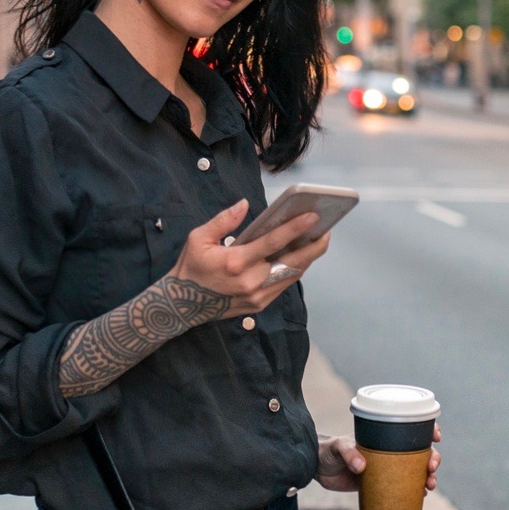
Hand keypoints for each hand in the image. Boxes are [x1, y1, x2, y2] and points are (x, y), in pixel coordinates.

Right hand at [170, 199, 332, 317]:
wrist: (181, 305)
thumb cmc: (190, 267)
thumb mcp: (198, 238)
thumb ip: (223, 220)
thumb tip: (244, 204)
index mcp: (235, 262)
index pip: (273, 243)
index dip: (295, 229)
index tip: (313, 217)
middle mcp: (250, 282)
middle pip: (292, 263)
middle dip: (314, 247)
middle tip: (327, 231)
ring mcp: (256, 296)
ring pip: (291, 276)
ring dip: (307, 258)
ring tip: (317, 240)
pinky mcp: (259, 305)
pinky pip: (283, 285)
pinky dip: (294, 270)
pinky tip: (301, 256)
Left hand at [314, 423, 441, 492]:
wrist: (318, 468)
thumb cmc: (329, 451)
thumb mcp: (338, 448)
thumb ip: (349, 454)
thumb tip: (362, 466)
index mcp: (385, 437)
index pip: (411, 430)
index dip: (429, 430)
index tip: (435, 437)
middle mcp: (390, 451)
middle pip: (420, 453)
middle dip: (433, 459)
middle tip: (431, 469)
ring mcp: (387, 468)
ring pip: (416, 471)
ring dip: (428, 478)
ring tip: (429, 486)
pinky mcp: (381, 484)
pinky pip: (403, 488)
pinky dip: (414, 493)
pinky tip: (421, 497)